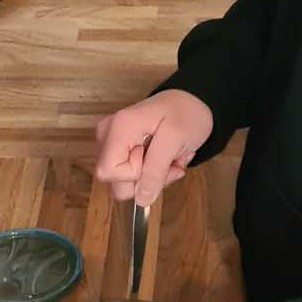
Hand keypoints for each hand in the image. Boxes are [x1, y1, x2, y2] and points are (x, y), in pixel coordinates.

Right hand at [94, 90, 213, 205]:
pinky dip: (152, 172)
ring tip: (170, 158)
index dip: (135, 174)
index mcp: (118, 127)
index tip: (156, 156)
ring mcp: (112, 143)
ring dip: (153, 177)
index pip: (108, 171)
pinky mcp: (121, 150)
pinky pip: (132, 176)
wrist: (193, 102)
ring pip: (126, 182)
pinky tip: (164, 157)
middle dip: (147, 180)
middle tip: (170, 162)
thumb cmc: (187, 113)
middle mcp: (108, 135)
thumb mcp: (175, 141)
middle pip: (115, 181)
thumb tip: (141, 199)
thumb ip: (156, 170)